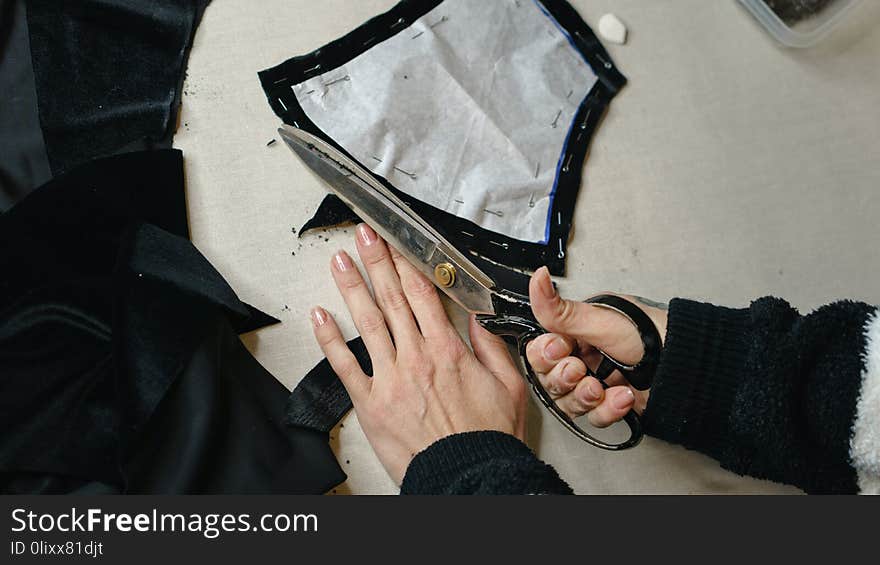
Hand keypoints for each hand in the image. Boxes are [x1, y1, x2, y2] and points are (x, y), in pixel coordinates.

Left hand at [310, 224, 526, 484]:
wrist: (467, 476)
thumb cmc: (486, 438)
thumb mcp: (509, 387)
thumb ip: (490, 348)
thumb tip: (478, 319)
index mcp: (448, 350)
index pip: (423, 294)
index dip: (407, 264)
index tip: (397, 243)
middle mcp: (416, 357)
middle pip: (392, 299)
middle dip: (377, 262)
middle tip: (364, 236)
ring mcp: (390, 378)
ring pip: (367, 322)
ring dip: (352, 288)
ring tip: (340, 261)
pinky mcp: (370, 402)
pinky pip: (344, 365)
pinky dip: (329, 339)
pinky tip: (320, 316)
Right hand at [525, 267, 667, 426]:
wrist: (689, 364)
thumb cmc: (652, 334)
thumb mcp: (601, 322)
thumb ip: (561, 310)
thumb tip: (538, 279)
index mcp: (577, 332)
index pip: (540, 350)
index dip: (545, 355)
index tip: (561, 349)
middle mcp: (584, 356)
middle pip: (550, 379)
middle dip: (564, 378)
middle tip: (580, 370)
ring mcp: (597, 381)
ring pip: (567, 402)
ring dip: (583, 397)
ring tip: (601, 388)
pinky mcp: (611, 404)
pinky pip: (593, 417)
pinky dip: (606, 410)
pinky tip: (621, 397)